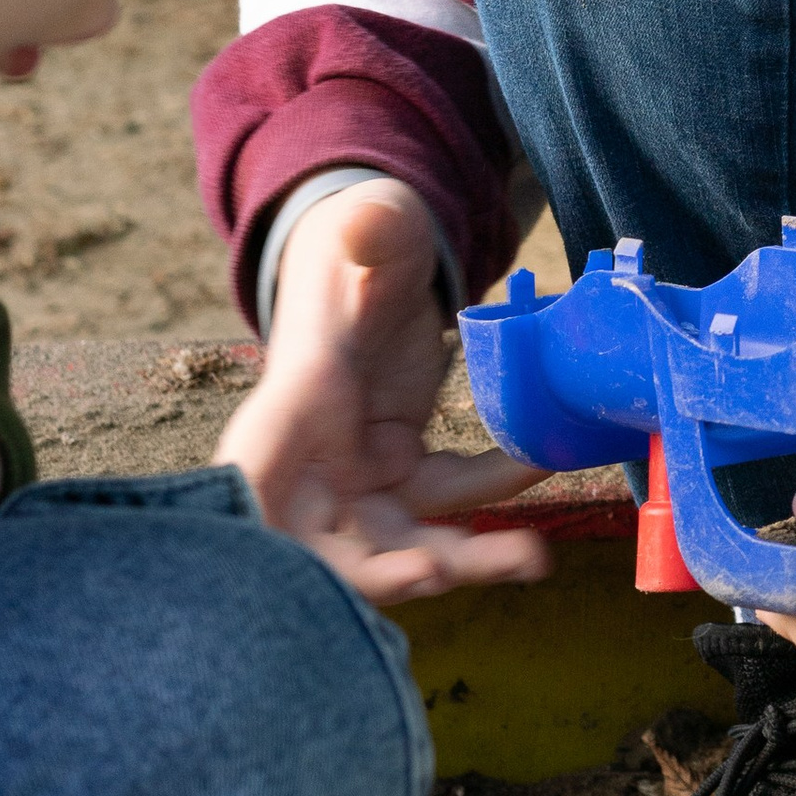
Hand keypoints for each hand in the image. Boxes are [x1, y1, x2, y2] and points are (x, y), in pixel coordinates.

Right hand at [224, 177, 548, 606]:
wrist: (383, 268)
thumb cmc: (364, 253)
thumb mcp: (372, 232)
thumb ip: (372, 231)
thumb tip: (368, 222)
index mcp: (286, 406)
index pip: (256, 471)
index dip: (264, 524)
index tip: (298, 563)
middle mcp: (313, 457)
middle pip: (325, 540)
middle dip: (374, 570)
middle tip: (431, 572)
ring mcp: (359, 477)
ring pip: (396, 544)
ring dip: (458, 560)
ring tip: (527, 556)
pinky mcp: (404, 477)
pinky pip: (448, 506)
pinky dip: (493, 503)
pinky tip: (540, 468)